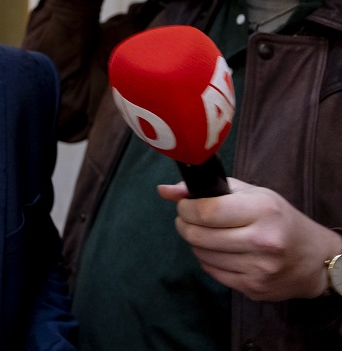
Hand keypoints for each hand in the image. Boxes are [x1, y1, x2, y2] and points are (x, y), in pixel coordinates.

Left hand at [158, 178, 341, 299]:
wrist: (314, 259)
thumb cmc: (278, 219)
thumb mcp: (250, 194)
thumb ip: (207, 189)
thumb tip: (164, 191)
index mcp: (262, 211)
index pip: (206, 212)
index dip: (185, 208)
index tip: (184, 206)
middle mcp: (262, 241)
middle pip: (198, 236)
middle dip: (184, 225)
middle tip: (187, 219)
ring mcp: (259, 268)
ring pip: (201, 255)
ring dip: (195, 243)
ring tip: (205, 234)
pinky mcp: (254, 288)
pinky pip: (212, 272)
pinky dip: (207, 260)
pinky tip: (219, 251)